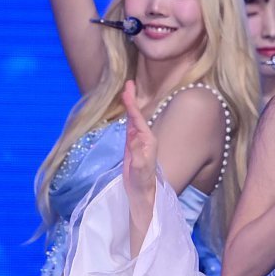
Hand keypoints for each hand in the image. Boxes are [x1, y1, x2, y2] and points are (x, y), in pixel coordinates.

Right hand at [122, 80, 157, 210]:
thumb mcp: (140, 168)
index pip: (138, 119)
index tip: (128, 90)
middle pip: (137, 115)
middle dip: (132, 99)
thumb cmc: (143, 182)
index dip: (132, 104)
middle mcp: (145, 138)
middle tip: (128, 82)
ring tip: (126, 91)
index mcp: (148, 141)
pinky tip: (126, 110)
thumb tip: (134, 137)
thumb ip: (138, 153)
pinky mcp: (132, 146)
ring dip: (130, 105)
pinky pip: (129, 127)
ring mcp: (138, 142)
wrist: (142, 193)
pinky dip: (127, 116)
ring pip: (133, 119)